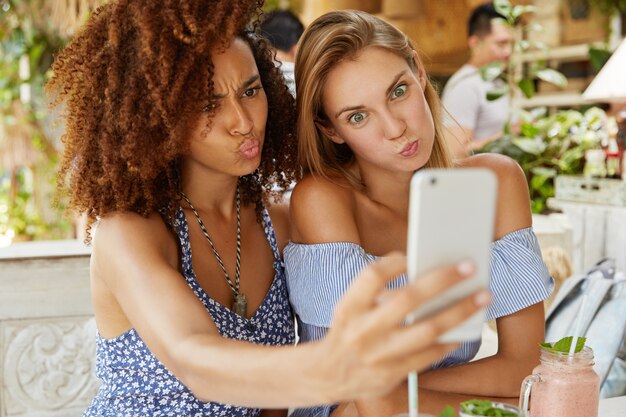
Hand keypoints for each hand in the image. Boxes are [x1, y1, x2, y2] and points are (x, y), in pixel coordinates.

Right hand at [318, 253, 490, 402]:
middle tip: (469, 267)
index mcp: (350, 307)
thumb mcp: (351, 308)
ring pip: (427, 329)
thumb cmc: (349, 330)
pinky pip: (429, 355)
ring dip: (459, 311)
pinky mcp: (393, 374)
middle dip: (442, 280)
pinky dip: (449, 341)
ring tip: (481, 297)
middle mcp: (363, 329)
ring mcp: (379, 354)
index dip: (393, 263)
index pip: (371, 277)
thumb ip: (379, 292)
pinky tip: (464, 329)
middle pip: (408, 299)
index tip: (413, 255)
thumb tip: (425, 273)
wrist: (329, 374)